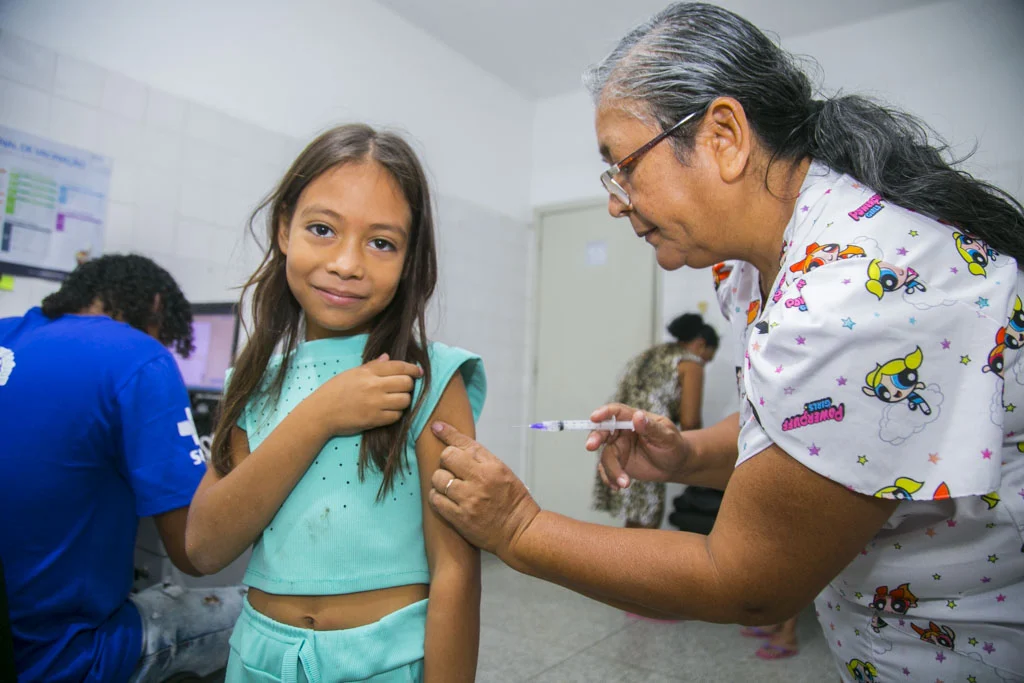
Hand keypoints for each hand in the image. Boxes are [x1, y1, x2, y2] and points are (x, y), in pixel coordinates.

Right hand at [310, 354, 422, 435]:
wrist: (321, 412)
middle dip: (409, 385)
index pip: (399, 366)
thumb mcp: (352, 373)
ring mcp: (375, 404)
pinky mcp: (374, 420)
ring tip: (396, 400)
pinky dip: (396, 413)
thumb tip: (388, 358)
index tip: (418, 371)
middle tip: (403, 387)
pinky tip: (389, 411)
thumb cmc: (334, 390)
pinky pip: (396, 416)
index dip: (412, 368)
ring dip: (404, 400)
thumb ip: (372, 366)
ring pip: (405, 400)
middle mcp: (374, 386)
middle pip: (406, 383)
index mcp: (368, 372)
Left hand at [427, 422, 539, 561]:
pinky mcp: (459, 517)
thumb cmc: (513, 502)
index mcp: (492, 466)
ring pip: (438, 478)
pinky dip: (437, 497)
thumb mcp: (503, 472)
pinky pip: (436, 499)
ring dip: (440, 481)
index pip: (464, 444)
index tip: (436, 427)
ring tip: (449, 487)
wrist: (519, 532)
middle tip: (452, 470)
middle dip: (446, 461)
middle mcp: (480, 480)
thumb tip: (459, 446)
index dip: (447, 433)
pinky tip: (445, 498)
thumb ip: (482, 459)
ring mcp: (468, 499)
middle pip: (447, 457)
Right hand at [586, 403, 686, 490]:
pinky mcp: (618, 463)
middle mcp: (622, 432)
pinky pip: (607, 470)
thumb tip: (638, 416)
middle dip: (595, 437)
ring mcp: (619, 448)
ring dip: (612, 470)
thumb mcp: (667, 436)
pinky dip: (609, 478)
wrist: (675, 465)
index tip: (594, 417)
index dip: (604, 412)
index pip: (616, 412)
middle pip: (603, 431)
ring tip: (624, 483)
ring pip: (606, 456)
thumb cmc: (673, 445)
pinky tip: (617, 486)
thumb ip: (651, 427)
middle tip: (590, 446)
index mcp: (633, 419)